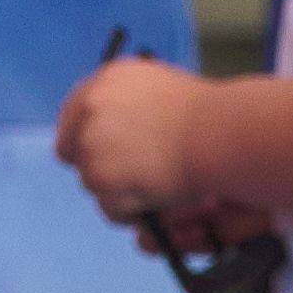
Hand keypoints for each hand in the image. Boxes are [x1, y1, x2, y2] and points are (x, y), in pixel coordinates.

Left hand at [55, 57, 213, 223]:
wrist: (220, 133)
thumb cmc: (202, 115)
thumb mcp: (155, 90)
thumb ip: (121, 105)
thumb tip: (98, 128)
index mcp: (104, 82)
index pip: (72, 115)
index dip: (79, 137)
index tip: (89, 153)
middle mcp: (90, 109)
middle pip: (73, 153)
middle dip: (97, 166)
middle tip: (130, 174)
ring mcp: (92, 145)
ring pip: (92, 183)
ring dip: (118, 190)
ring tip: (157, 179)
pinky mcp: (100, 179)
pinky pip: (110, 208)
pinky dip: (131, 211)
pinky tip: (157, 196)